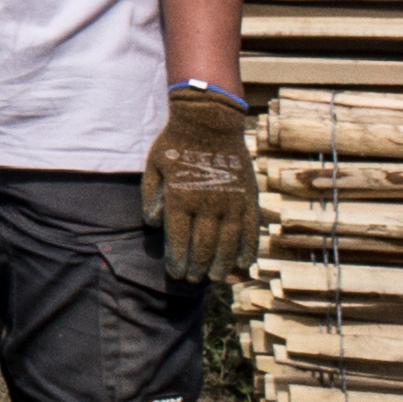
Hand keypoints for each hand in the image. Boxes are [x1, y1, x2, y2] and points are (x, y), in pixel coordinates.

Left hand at [150, 84, 257, 282]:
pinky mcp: (249, 199)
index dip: (178, 259)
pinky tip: (244, 264)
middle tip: (192, 280)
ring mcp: (232, 203)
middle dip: (197, 267)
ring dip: (222, 265)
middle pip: (204, 246)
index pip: (180, 239)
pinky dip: (248, 250)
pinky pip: (251, 231)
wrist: (209, 121)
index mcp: (181, 199)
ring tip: (215, 278)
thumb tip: (154, 223)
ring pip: (229, 244)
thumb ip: (151, 196)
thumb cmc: (176, 143)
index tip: (176, 273)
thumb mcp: (153, 166)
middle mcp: (208, 205)